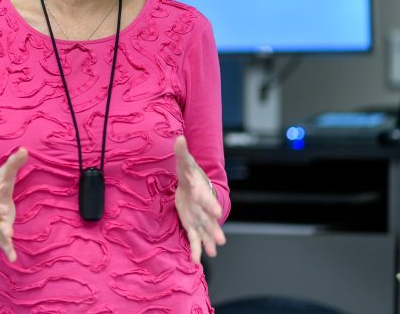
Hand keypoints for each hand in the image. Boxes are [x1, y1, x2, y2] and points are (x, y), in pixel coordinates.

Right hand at [0, 147, 27, 261]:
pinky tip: (12, 258)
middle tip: (4, 218)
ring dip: (3, 235)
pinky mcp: (2, 232)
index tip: (4, 195)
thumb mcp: (5, 175)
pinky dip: (7, 250)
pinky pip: (4, 243)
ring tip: (9, 240)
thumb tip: (24, 149)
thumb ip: (14, 164)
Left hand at [174, 135, 225, 262]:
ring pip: (205, 230)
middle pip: (209, 218)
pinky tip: (196, 261)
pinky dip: (196, 250)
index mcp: (200, 190)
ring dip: (209, 241)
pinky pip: (194, 238)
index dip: (209, 203)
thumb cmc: (190, 173)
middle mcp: (202, 206)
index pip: (205, 196)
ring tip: (214, 253)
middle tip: (220, 240)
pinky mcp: (192, 224)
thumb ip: (181, 151)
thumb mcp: (185, 162)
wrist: (193, 184)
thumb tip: (179, 138)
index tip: (215, 211)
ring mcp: (199, 216)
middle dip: (214, 228)